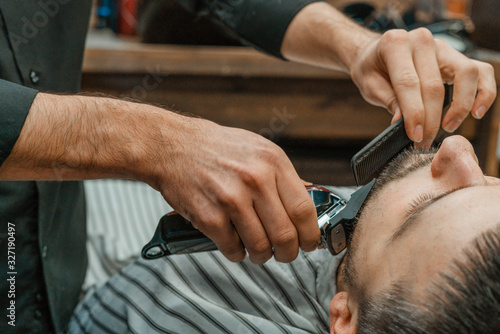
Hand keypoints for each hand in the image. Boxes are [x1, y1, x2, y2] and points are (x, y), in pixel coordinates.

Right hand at [145, 115, 318, 263]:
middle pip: (285, 234)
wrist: (172, 146)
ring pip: (260, 247)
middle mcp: (255, 180)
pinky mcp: (209, 217)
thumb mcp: (259, 149)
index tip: (310, 243)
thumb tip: (306, 205)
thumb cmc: (217, 148)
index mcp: (273, 162)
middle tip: (285, 254)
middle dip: (289, 253)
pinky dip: (237, 254)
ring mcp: (231, 199)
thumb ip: (282, 177)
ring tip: (258, 251)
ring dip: (262, 256)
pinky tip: (235, 246)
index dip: (310, 234)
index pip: (304, 210)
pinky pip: (233, 249)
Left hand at [349, 28, 496, 145]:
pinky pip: (480, 71)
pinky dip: (484, 91)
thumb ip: (389, 101)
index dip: (414, 113)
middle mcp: (422, 40)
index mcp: (396, 44)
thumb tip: (404, 122)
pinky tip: (476, 111)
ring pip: (466, 73)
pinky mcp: (456, 56)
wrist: (375, 53)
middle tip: (424, 141)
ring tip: (449, 127)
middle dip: (431, 119)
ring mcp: (443, 46)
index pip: (408, 83)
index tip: (416, 136)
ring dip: (461, 105)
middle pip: (434, 85)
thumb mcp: (370, 85)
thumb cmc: (372, 69)